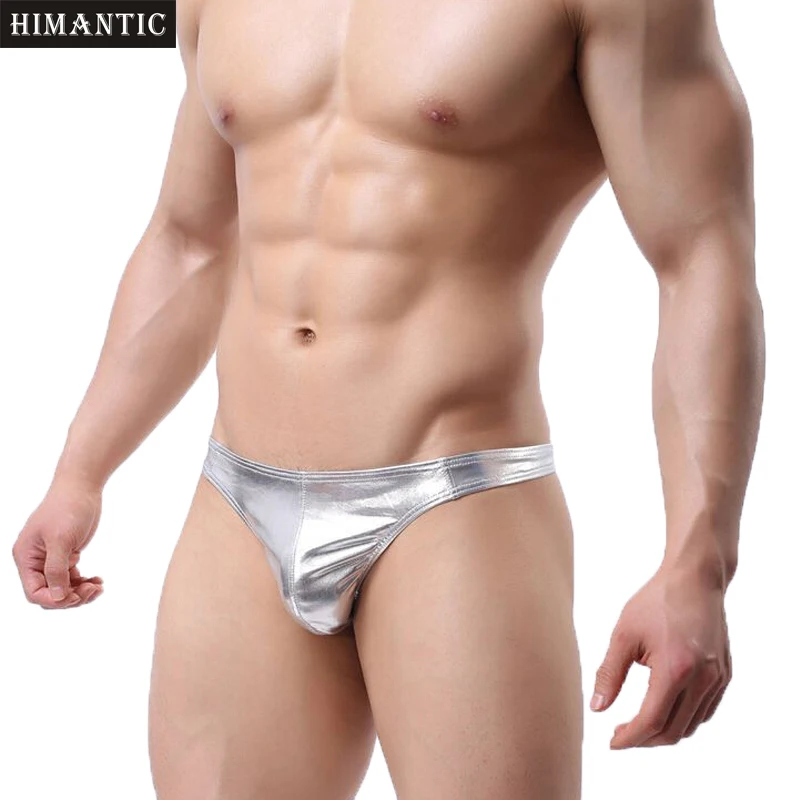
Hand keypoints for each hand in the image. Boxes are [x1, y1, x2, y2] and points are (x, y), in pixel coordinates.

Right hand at [11, 473, 104, 608]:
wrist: (82, 486)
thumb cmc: (68, 508)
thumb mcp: (61, 540)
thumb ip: (56, 570)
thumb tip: (55, 598)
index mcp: (26, 557)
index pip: (34, 592)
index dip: (54, 600)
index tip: (77, 596)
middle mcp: (35, 560)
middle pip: (49, 593)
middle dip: (71, 597)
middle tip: (93, 590)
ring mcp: (51, 558)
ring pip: (62, 587)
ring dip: (81, 591)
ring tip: (99, 586)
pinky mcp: (67, 554)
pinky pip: (72, 577)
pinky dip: (85, 581)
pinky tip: (99, 580)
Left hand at [591, 564, 731, 747]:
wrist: (695, 579)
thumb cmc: (656, 601)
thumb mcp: (624, 634)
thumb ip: (609, 673)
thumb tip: (597, 708)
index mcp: (675, 669)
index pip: (652, 721)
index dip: (630, 738)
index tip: (612, 742)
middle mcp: (703, 679)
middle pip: (673, 731)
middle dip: (644, 740)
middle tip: (621, 734)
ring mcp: (718, 679)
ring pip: (691, 726)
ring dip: (664, 732)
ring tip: (638, 724)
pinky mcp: (725, 675)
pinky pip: (705, 711)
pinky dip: (683, 719)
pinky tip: (664, 709)